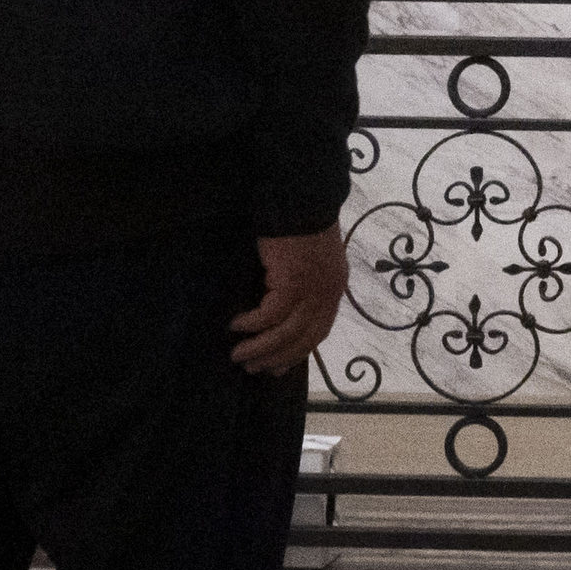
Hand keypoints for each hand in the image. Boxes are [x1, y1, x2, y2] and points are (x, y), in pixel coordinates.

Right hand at [230, 221, 348, 377]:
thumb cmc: (301, 226)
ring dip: (260, 348)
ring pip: (285, 332)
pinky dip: (252, 324)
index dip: (297, 353)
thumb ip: (305, 286)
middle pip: (303, 339)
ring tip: (238, 356)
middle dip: (276, 358)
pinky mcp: (293, 283)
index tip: (277, 369)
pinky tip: (236, 326)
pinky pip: (269, 314)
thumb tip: (282, 313)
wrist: (301, 200)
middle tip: (253, 369)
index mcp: (334, 289)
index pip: (318, 333)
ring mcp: (313, 290)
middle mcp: (328, 294)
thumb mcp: (311, 261)